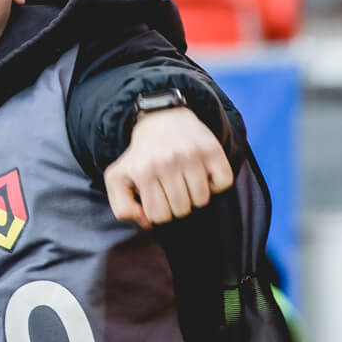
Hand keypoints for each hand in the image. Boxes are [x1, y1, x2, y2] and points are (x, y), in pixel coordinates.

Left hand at [103, 107, 234, 228]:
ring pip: (202, 200)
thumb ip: (122, 207)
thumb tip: (147, 222)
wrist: (161, 118)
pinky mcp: (211, 148)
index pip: (159, 216)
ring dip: (196, 196)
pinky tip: (203, 174)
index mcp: (143, 171)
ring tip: (186, 179)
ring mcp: (191, 154)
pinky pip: (223, 183)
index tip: (159, 198)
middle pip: (182, 210)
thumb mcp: (117, 178)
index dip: (161, 212)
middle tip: (173, 188)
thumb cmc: (141, 155)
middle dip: (178, 205)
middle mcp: (167, 161)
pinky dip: (216, 184)